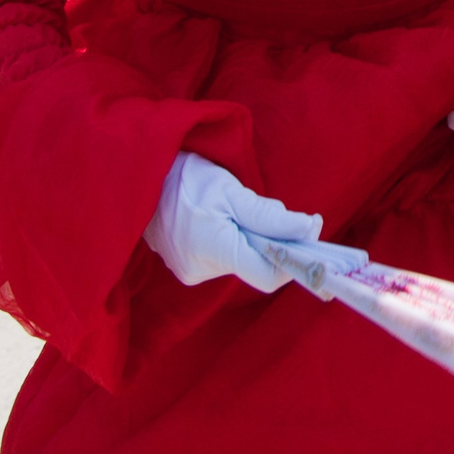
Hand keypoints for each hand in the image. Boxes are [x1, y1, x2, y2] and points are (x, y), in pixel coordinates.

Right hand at [141, 152, 323, 292]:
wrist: (144, 177)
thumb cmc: (188, 179)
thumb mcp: (232, 192)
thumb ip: (270, 216)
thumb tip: (309, 230)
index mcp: (215, 251)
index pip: (268, 276)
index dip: (294, 259)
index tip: (309, 231)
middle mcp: (202, 270)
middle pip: (257, 265)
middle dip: (272, 240)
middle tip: (270, 209)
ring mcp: (191, 271)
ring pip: (242, 260)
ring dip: (252, 237)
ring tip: (235, 209)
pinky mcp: (187, 267)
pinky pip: (225, 257)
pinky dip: (234, 239)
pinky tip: (221, 218)